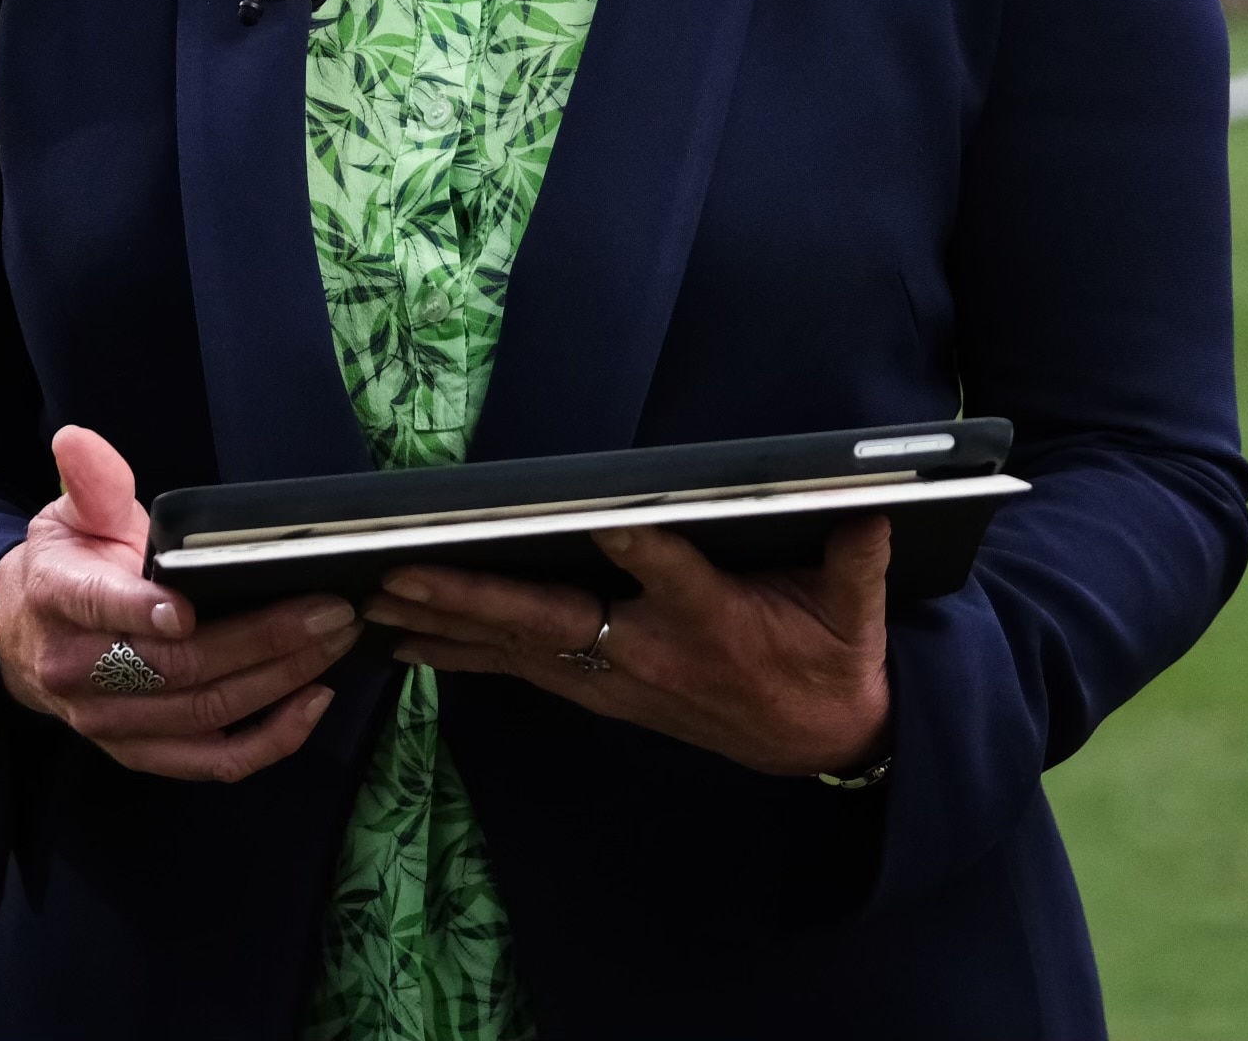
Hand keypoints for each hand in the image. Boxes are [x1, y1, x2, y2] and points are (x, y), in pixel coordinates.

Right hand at [0, 425, 351, 781]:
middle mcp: (78, 671)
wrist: (28, 640)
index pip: (99, 608)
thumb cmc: (68, 567)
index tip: (190, 609)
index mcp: (59, 599)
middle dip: (261, 639)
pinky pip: (213, 761)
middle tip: (329, 609)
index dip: (142, 610)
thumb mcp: (70, 514)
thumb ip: (91, 482)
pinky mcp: (143, 753)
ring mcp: (111, 723)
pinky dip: (270, 741)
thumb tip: (78, 439)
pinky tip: (313, 701)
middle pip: (177, 667)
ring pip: (204, 712)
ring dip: (279, 680)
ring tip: (335, 640)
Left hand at [366, 517, 891, 777]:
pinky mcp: (603, 693)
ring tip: (376, 605)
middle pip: (553, 620)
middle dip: (473, 597)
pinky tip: (409, 644)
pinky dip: (462, 656)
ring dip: (445, 627)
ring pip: (519, 649)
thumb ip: (854, 557)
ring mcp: (619, 680)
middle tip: (403, 574)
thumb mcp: (855, 613)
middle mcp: (651, 653)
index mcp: (715, 622)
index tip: (602, 521)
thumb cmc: (832, 661)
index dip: (639, 548)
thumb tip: (871, 504)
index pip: (672, 577)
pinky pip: (521, 669)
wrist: (822, 744)